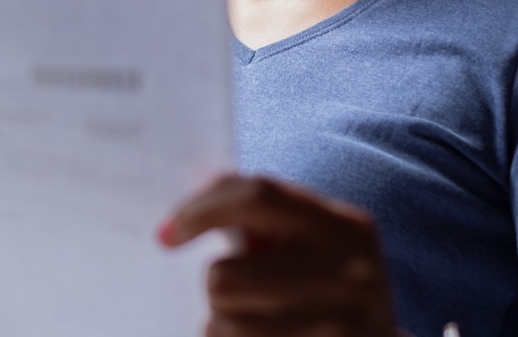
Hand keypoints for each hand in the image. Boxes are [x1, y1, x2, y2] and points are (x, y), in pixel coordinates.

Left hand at [157, 174, 400, 336]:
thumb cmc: (326, 289)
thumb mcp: (311, 244)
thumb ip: (260, 214)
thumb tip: (190, 193)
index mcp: (344, 226)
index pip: (255, 196)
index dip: (199, 210)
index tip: (167, 234)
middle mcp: (350, 274)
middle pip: (224, 276)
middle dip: (215, 286)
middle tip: (237, 293)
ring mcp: (339, 325)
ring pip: (223, 323)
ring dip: (222, 325)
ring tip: (255, 323)